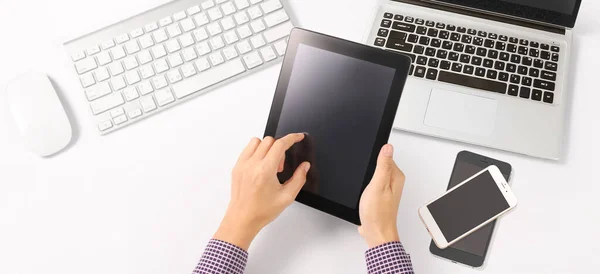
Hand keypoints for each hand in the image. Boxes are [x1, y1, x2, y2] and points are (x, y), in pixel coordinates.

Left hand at [213, 133, 310, 249]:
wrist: (242, 219)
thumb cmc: (261, 211)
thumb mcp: (287, 197)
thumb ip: (299, 178)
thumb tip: (305, 166)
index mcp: (265, 171)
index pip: (280, 145)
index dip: (292, 138)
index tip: (298, 137)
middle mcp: (252, 165)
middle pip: (270, 141)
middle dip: (280, 148)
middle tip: (281, 166)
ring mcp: (242, 165)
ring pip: (257, 142)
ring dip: (267, 148)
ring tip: (270, 165)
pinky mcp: (237, 167)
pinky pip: (248, 149)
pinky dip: (256, 152)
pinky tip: (261, 166)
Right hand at [358, 144, 405, 247]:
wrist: (375, 232)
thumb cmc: (377, 213)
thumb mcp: (378, 185)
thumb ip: (383, 165)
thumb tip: (388, 147)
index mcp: (396, 176)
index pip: (386, 156)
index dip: (373, 159)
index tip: (368, 168)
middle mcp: (394, 182)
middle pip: (380, 165)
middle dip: (370, 169)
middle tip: (366, 181)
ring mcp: (387, 190)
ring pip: (375, 175)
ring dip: (367, 179)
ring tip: (365, 189)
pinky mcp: (380, 197)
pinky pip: (373, 185)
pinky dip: (366, 187)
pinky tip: (364, 194)